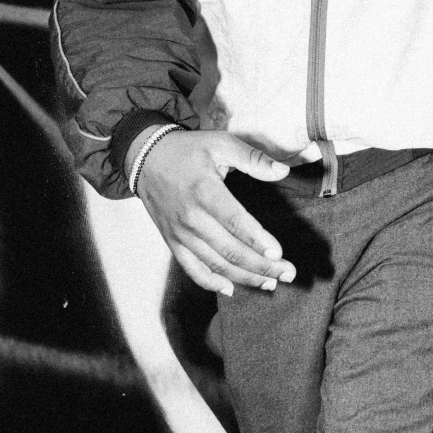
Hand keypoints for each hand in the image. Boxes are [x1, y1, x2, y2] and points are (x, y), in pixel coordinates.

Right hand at [136, 129, 295, 296]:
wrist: (145, 158)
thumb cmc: (187, 150)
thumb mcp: (220, 143)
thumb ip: (252, 158)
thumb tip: (283, 171)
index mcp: (205, 192)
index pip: (235, 222)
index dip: (257, 240)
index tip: (278, 254)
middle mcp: (191, 218)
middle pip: (230, 250)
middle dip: (261, 265)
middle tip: (288, 273)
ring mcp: (180, 233)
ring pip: (215, 264)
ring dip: (244, 277)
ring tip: (270, 283)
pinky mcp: (172, 241)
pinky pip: (192, 268)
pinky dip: (210, 282)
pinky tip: (231, 289)